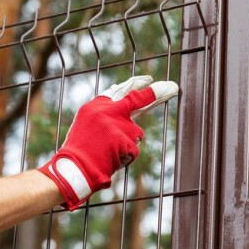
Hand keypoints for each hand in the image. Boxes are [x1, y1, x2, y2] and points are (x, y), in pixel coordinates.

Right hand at [38, 75, 178, 209]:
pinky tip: (111, 160)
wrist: (74, 169)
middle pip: (138, 100)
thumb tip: (129, 106)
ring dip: (128, 144)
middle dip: (158, 93)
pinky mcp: (125, 140)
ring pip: (136, 134)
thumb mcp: (86, 124)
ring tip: (108, 152)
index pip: (120, 90)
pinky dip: (125, 158)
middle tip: (174, 87)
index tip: (148, 80)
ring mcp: (118, 125)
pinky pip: (134, 150)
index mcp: (96, 105)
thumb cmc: (79, 151)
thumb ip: (105, 113)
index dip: (136, 84)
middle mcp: (108, 110)